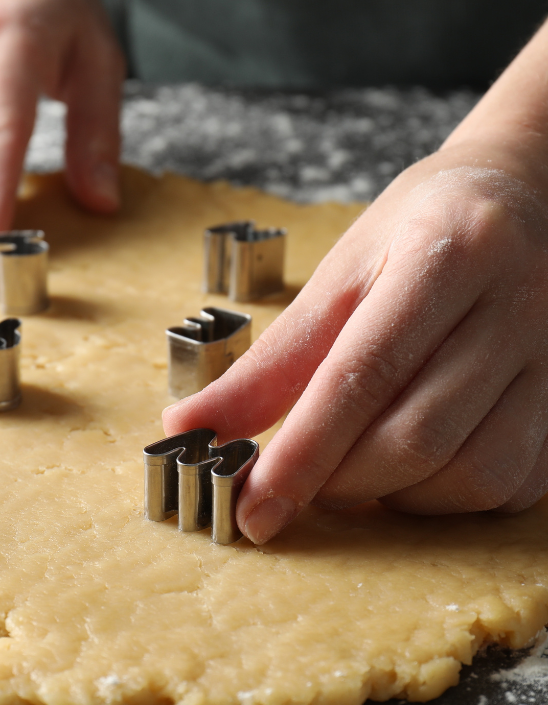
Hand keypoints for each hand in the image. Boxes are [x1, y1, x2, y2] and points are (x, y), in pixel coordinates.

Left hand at [164, 138, 547, 543]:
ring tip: (356, 469)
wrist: (529, 194)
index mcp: (446, 254)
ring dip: (395, 496)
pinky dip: (446, 497)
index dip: (301, 454)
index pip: (361, 375)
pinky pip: (513, 485)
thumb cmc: (419, 232)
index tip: (252, 508)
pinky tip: (415, 467)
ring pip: (474, 473)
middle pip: (417, 437)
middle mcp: (518, 304)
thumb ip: (269, 362)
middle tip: (298, 482)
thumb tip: (192, 427)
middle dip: (340, 482)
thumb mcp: (339, 276)